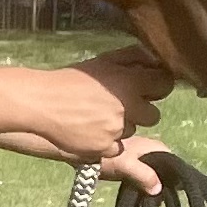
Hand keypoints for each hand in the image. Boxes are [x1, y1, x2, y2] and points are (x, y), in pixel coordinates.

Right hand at [8, 52, 171, 162]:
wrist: (41, 103)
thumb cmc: (70, 80)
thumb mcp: (102, 61)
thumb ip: (132, 58)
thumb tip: (155, 58)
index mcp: (130, 82)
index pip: (165, 85)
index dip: (156, 85)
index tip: (147, 86)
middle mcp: (128, 107)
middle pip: (154, 115)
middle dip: (141, 110)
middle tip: (121, 105)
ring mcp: (117, 130)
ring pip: (132, 130)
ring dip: (122, 125)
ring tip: (98, 116)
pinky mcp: (105, 148)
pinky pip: (117, 147)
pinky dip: (108, 141)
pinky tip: (91, 130)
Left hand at [94, 134, 172, 194]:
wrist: (81, 152)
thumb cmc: (105, 156)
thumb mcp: (126, 165)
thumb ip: (143, 175)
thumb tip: (158, 189)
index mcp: (154, 146)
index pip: (173, 162)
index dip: (174, 177)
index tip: (171, 193)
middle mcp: (150, 150)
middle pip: (164, 169)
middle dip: (163, 184)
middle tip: (159, 200)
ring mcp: (140, 156)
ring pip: (153, 173)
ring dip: (152, 186)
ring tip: (151, 201)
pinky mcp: (129, 164)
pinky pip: (142, 175)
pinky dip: (142, 184)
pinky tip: (139, 194)